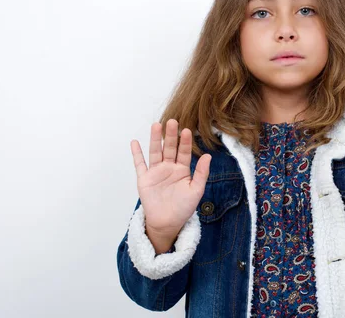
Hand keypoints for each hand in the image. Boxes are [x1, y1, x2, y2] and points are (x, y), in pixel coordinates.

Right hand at [130, 119, 211, 237]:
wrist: (167, 223)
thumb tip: (208, 156)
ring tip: (156, 125)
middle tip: (172, 121)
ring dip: (155, 139)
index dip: (185, 142)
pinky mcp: (144, 179)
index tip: (187, 131)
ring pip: (155, 152)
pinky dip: (137, 154)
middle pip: (169, 148)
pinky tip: (135, 142)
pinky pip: (140, 164)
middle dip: (171, 135)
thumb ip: (202, 173)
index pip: (184, 152)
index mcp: (182, 170)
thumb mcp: (196, 190)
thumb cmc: (183, 208)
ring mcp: (156, 172)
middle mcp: (169, 168)